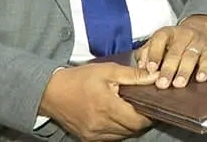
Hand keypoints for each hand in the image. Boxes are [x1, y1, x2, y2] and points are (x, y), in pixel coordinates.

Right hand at [39, 63, 156, 140]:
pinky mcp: (88, 138)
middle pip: (132, 130)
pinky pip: (111, 138)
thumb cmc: (80, 79)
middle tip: (143, 106)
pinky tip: (117, 117)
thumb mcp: (108, 71)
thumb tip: (155, 76)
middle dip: (141, 119)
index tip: (152, 103)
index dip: (149, 114)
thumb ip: (133, 75)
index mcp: (107, 107)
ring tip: (129, 110)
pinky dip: (118, 130)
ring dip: (130, 126)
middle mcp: (101, 125)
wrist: (51, 92)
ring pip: (123, 135)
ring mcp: (94, 134)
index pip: (139, 121)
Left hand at [135, 15, 206, 88]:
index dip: (154, 54)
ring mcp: (197, 42)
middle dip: (168, 69)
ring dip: (184, 71)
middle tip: (162, 83)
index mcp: (167, 33)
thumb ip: (147, 52)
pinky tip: (200, 78)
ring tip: (178, 84)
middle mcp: (182, 36)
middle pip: (175, 52)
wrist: (203, 28)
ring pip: (190, 56)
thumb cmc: (175, 40)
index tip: (150, 68)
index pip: (159, 40)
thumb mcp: (159, 41)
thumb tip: (140, 67)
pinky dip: (204, 69)